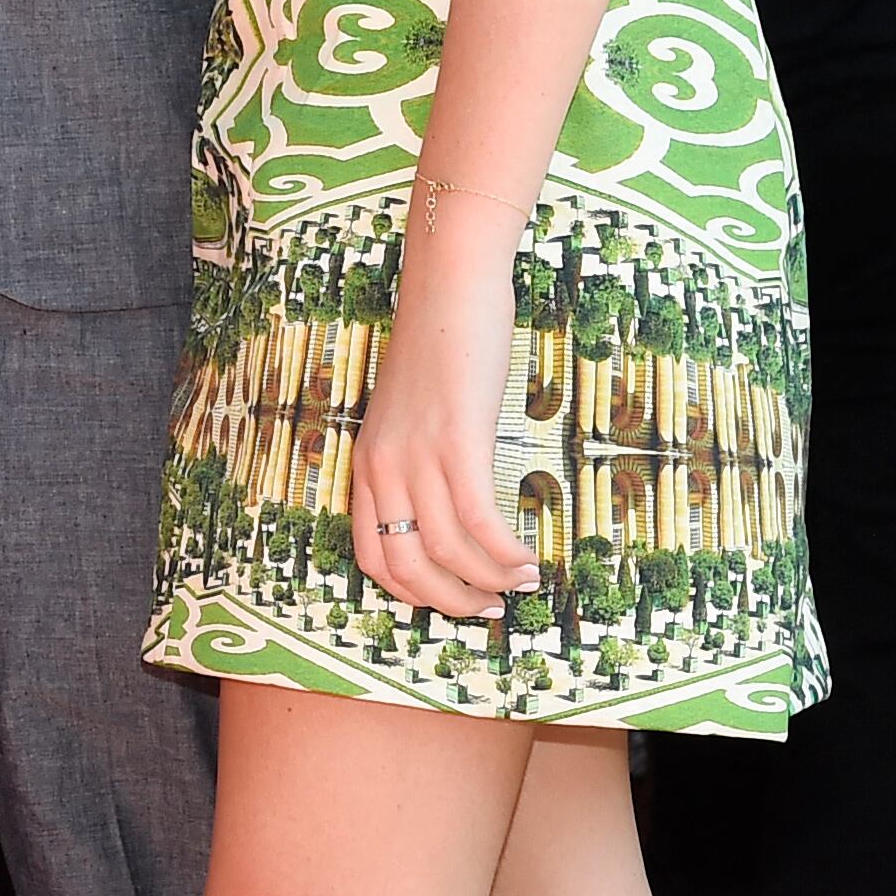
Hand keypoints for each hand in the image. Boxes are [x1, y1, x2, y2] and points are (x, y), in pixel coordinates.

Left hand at [354, 199, 536, 620]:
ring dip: (487, 582)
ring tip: (523, 584)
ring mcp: (416, 454)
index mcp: (365, 462)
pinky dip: (504, 552)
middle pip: (404, 567)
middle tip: (490, 609)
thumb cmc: (438, 346)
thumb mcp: (411, 413)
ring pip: (443, 550)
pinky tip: (529, 558)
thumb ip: (418, 458)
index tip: (450, 600)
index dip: (411, 593)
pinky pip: (477, 518)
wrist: (448, 286)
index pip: (370, 555)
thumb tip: (453, 507)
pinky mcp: (456, 440)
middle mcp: (382, 465)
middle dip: (450, 602)